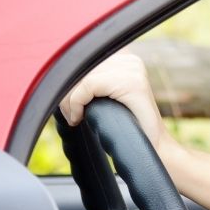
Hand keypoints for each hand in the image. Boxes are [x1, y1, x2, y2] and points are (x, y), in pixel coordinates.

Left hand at [59, 52, 176, 158]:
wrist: (154, 150)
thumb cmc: (128, 128)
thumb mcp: (107, 98)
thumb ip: (92, 82)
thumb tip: (55, 72)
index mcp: (127, 61)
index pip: (84, 60)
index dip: (70, 81)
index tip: (69, 104)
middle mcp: (132, 62)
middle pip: (81, 66)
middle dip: (67, 91)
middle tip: (69, 114)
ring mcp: (133, 71)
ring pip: (82, 76)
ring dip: (69, 100)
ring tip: (74, 117)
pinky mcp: (130, 83)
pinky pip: (88, 86)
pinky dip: (75, 103)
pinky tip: (78, 118)